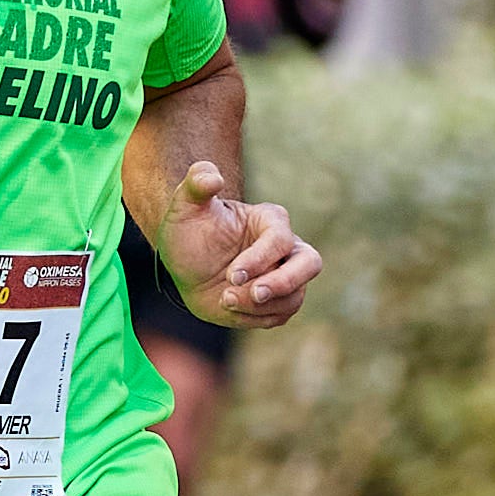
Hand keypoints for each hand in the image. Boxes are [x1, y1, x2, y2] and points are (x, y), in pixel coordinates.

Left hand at [157, 159, 318, 329]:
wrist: (184, 262)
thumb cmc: (189, 229)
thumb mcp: (186, 203)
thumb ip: (197, 182)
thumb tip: (212, 177)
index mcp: (271, 220)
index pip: (281, 240)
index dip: (260, 259)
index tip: (232, 274)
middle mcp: (286, 248)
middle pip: (310, 264)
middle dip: (284, 283)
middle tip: (254, 293)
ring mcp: (284, 276)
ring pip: (294, 296)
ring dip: (261, 306)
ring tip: (225, 300)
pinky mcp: (275, 302)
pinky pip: (279, 316)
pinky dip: (255, 318)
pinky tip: (229, 307)